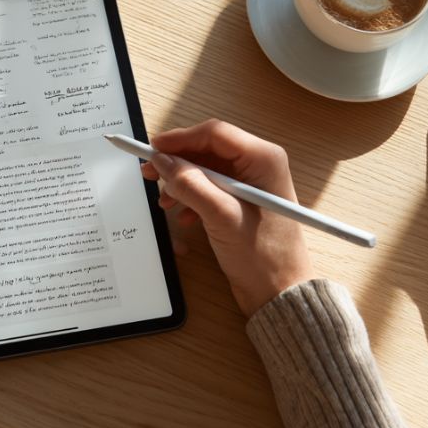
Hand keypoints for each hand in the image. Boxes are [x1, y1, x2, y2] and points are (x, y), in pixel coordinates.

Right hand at [141, 120, 313, 315]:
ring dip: (182, 182)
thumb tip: (161, 161)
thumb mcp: (221, 216)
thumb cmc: (262, 256)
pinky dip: (192, 197)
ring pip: (205, 169)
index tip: (151, 148)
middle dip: (177, 162)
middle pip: (207, 150)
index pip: (214, 134)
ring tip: (165, 202)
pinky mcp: (243, 201)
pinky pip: (210, 187)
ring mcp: (251, 183)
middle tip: (149, 173)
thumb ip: (190, 184)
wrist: (279, 293)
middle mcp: (259, 165)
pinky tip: (184, 217)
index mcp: (263, 159)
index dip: (179, 139)